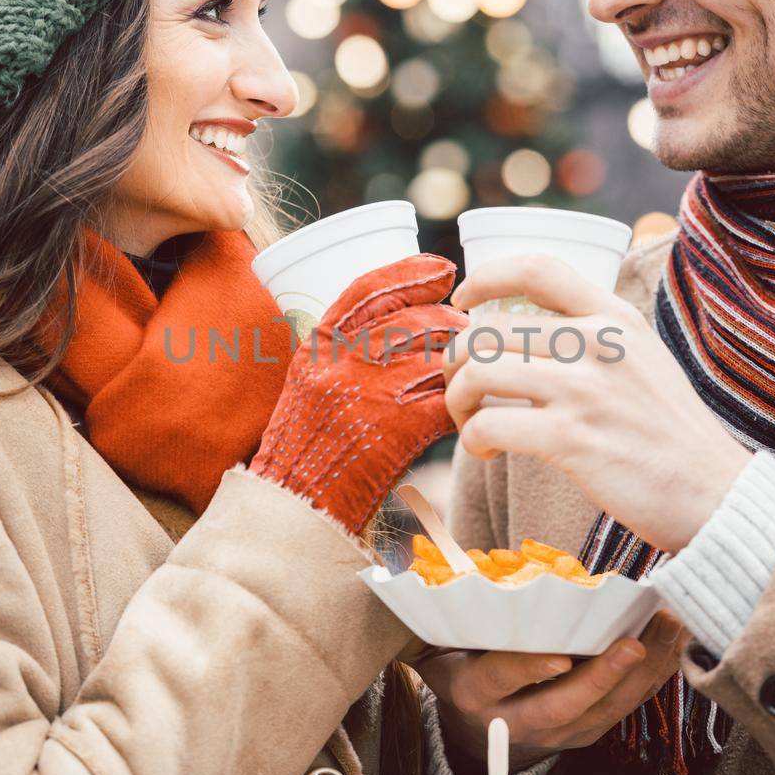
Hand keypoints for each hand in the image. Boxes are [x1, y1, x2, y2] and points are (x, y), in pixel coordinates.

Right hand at [251, 255, 468, 533]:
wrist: (296, 504)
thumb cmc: (305, 444)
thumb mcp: (309, 380)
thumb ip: (344, 349)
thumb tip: (400, 317)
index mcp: (320, 346)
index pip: (369, 290)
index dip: (410, 273)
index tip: (443, 270)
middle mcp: (344, 363)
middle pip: (413, 321)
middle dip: (449, 318)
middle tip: (470, 323)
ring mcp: (372, 395)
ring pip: (436, 357)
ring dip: (463, 358)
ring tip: (478, 361)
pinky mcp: (400, 431)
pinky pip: (447, 402)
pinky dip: (464, 400)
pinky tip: (474, 402)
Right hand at [413, 609, 689, 769]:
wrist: (480, 732)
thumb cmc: (459, 667)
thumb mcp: (432, 649)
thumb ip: (423, 619)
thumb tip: (409, 563)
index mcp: (474, 694)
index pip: (501, 680)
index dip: (528, 669)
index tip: (559, 656)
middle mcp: (517, 721)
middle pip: (564, 705)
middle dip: (601, 677)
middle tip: (633, 645)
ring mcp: (557, 734)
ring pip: (604, 710)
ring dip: (641, 673)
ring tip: (667, 629)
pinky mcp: (588, 733)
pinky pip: (626, 708)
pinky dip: (653, 677)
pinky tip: (674, 642)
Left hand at [444, 255, 750, 554]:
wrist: (714, 493)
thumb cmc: (670, 433)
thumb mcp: (644, 358)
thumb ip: (595, 337)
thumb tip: (525, 332)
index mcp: (615, 317)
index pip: (536, 269)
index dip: (486, 278)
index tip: (463, 303)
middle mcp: (598, 342)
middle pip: (488, 330)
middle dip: (456, 361)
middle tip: (462, 390)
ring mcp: (584, 389)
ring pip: (477, 372)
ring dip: (458, 401)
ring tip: (472, 422)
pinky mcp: (571, 438)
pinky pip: (489, 424)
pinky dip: (473, 439)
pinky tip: (489, 450)